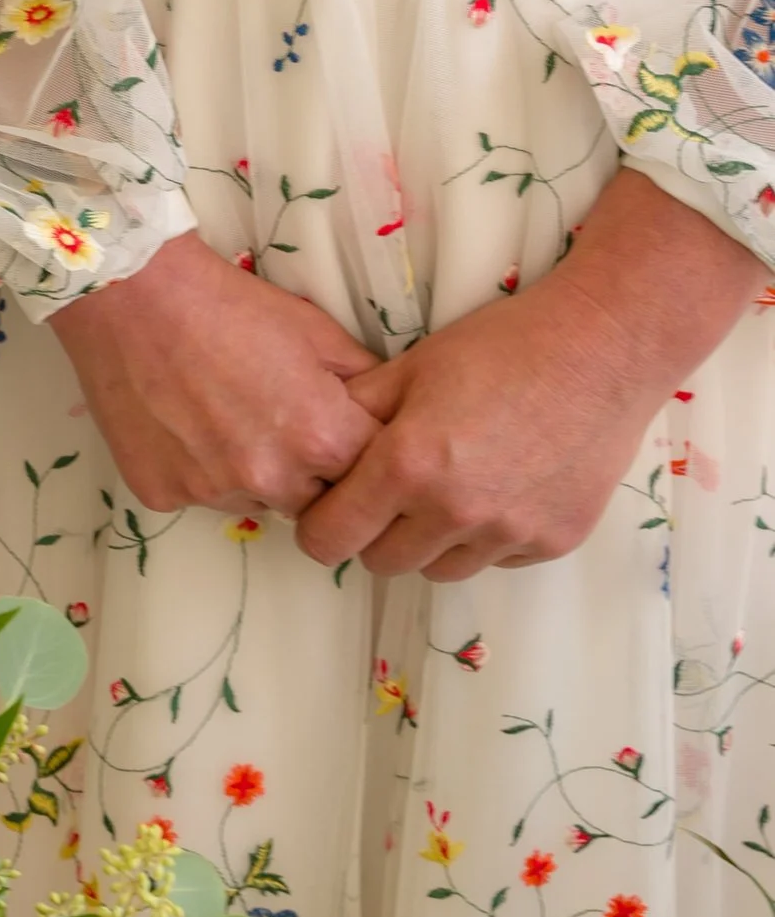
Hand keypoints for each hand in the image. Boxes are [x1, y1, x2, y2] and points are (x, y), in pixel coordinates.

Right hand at [49, 228, 383, 514]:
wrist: (132, 292)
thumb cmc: (227, 302)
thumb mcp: (313, 328)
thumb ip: (362, 378)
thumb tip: (388, 410)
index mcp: (321, 437)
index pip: (367, 475)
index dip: (353, 449)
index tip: (335, 428)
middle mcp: (272, 477)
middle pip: (313, 501)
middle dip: (308, 470)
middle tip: (277, 421)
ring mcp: (213, 491)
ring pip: (254, 500)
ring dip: (251, 474)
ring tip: (223, 416)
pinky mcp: (162, 494)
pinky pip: (197, 496)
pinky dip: (197, 469)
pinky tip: (182, 422)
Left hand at [298, 172, 765, 580]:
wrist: (601, 351)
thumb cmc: (500, 347)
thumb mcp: (412, 366)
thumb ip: (358, 410)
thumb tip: (315, 441)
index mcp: (408, 466)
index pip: (332, 537)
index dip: (319, 527)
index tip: (326, 512)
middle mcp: (455, 513)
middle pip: (382, 562)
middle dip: (373, 535)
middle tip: (386, 496)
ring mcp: (508, 534)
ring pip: (439, 569)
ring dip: (429, 542)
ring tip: (444, 491)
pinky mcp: (552, 543)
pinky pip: (496, 560)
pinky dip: (484, 538)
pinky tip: (497, 489)